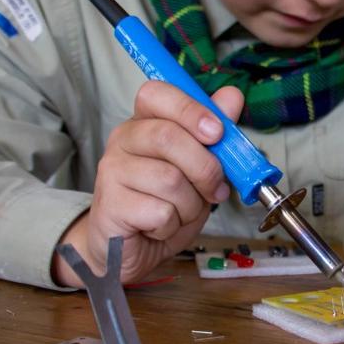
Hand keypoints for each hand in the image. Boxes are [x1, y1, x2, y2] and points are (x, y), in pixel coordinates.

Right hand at [52, 81, 243, 287]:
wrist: (133, 249)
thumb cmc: (166, 204)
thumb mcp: (198, 168)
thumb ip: (215, 133)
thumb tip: (232, 96)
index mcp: (145, 122)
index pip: (157, 94)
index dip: (190, 109)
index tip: (217, 132)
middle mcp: (123, 139)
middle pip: (168, 137)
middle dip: (205, 168)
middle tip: (214, 189)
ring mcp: (112, 171)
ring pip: (170, 179)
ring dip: (190, 205)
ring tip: (181, 212)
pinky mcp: (111, 205)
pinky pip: (161, 212)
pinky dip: (173, 225)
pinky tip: (161, 227)